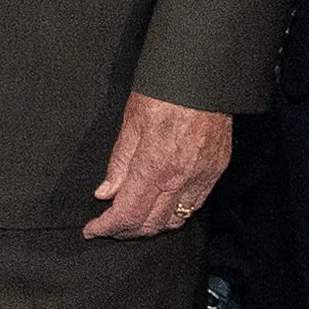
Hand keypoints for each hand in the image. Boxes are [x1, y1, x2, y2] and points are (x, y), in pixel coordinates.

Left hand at [83, 92, 233, 242]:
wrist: (205, 77)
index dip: (106, 227)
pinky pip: (194, 206)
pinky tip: (161, 208)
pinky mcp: (215, 172)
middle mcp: (180, 179)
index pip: (127, 214)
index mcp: (154, 166)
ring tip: (132, 221)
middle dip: (125, 231)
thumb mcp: (131, 122)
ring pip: (174, 221)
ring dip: (150, 227)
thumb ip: (119, 162)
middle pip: (150, 224)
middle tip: (108, 227)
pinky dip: (174, 215)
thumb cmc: (166, 92)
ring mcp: (201, 178)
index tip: (92, 229)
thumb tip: (105, 192)